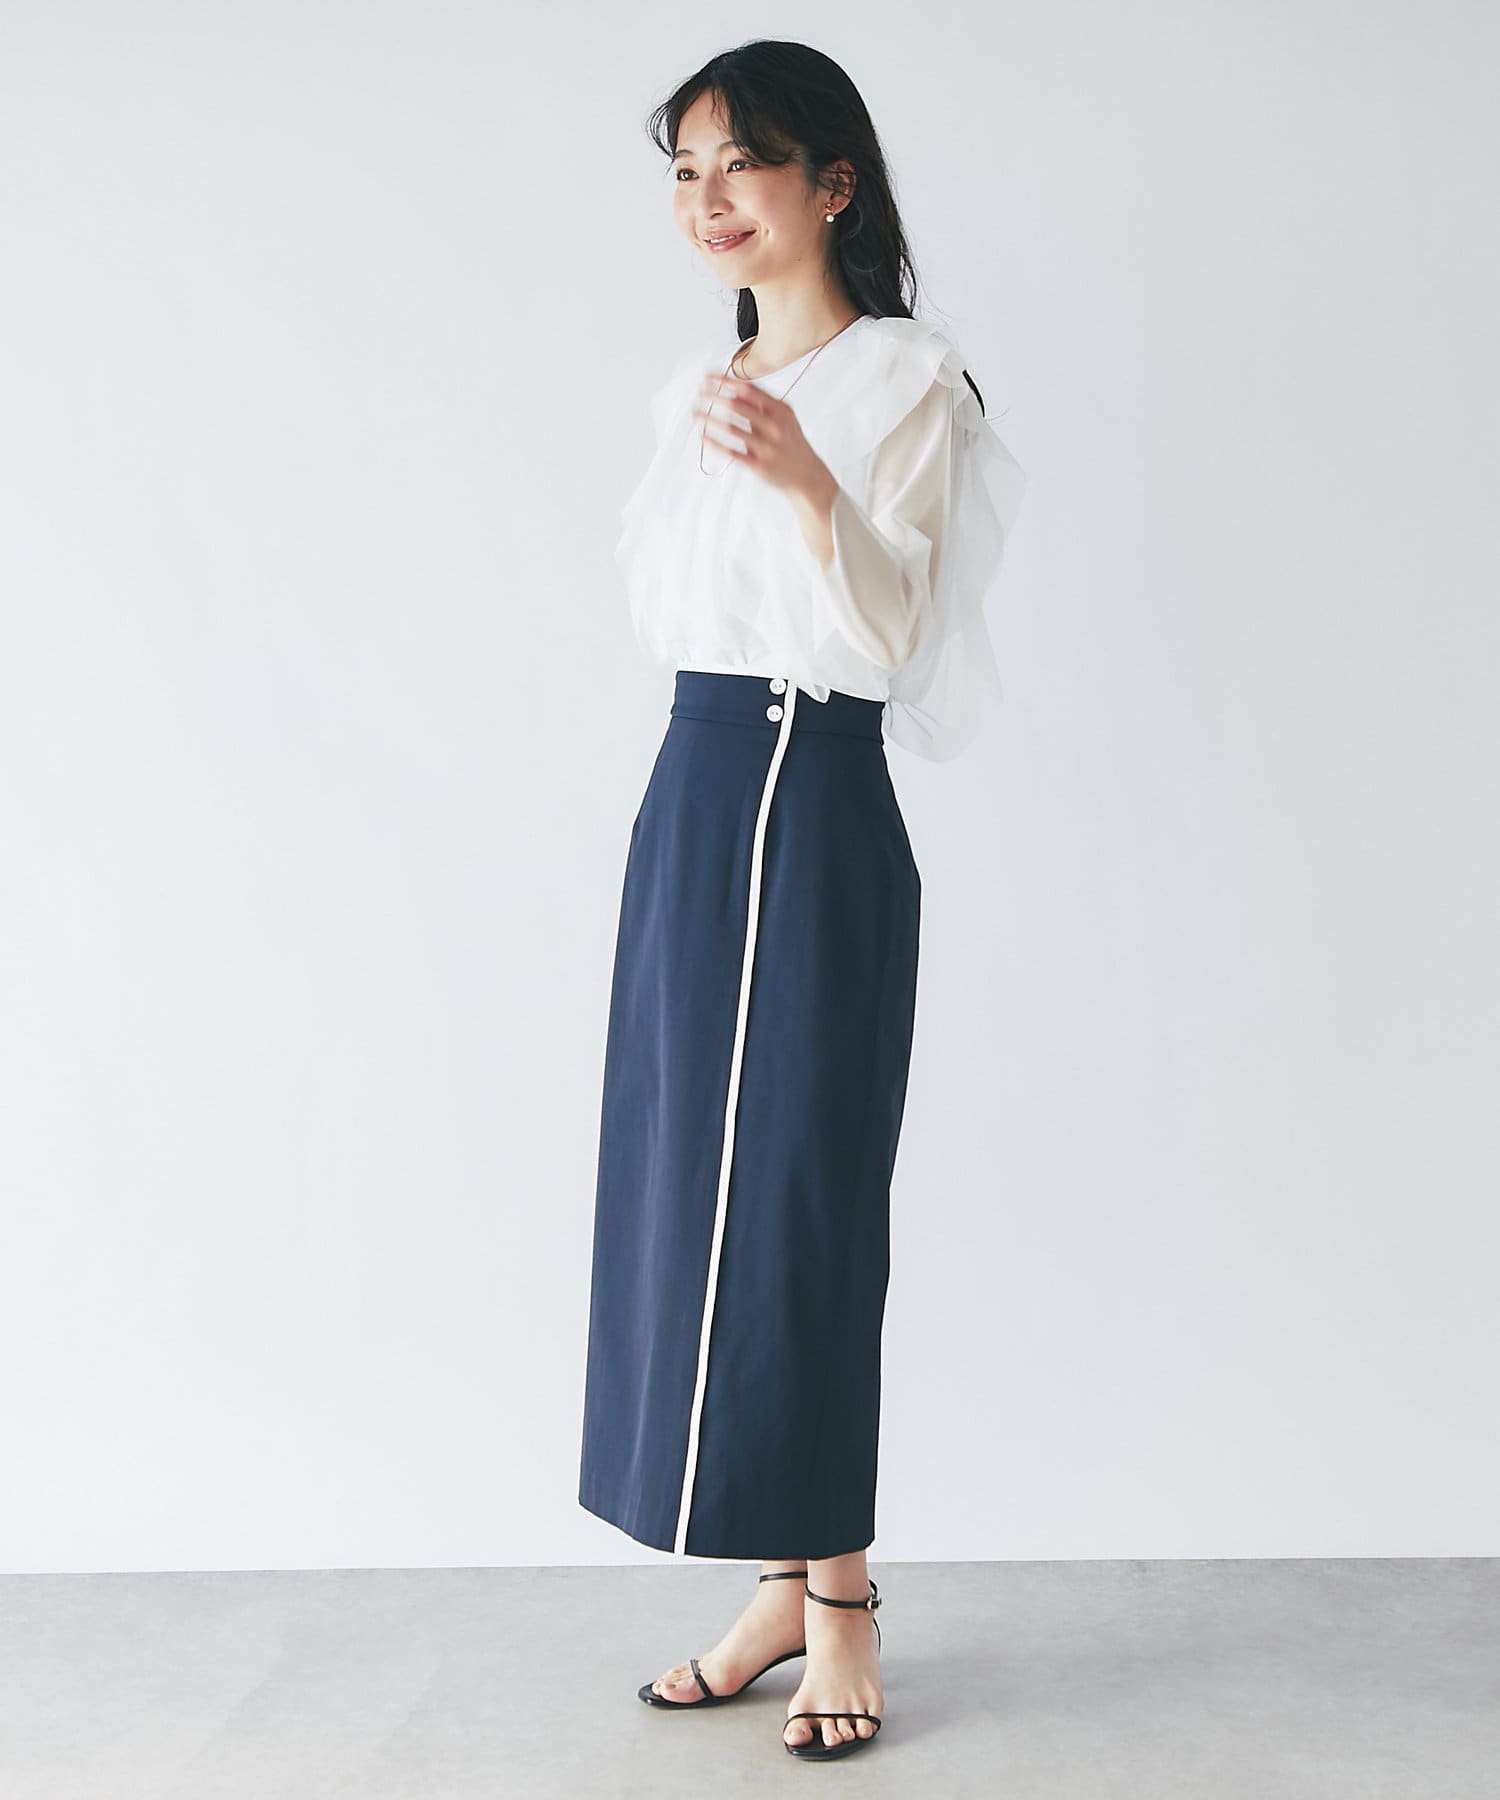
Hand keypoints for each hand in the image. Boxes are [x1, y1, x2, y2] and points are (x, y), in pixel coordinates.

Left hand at [692, 370, 834, 504]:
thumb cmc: (792, 443)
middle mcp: (774, 427)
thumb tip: (735, 386)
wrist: (807, 475)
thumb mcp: (785, 418)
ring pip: (730, 429)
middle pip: (736, 406)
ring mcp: (766, 447)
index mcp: (780, 410)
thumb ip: (763, 404)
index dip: (724, 381)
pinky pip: (731, 452)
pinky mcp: (759, 465)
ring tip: (695, 413)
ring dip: (708, 419)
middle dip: (713, 397)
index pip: (748, 389)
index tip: (708, 377)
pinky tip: (702, 436)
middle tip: (699, 393)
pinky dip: (714, 443)